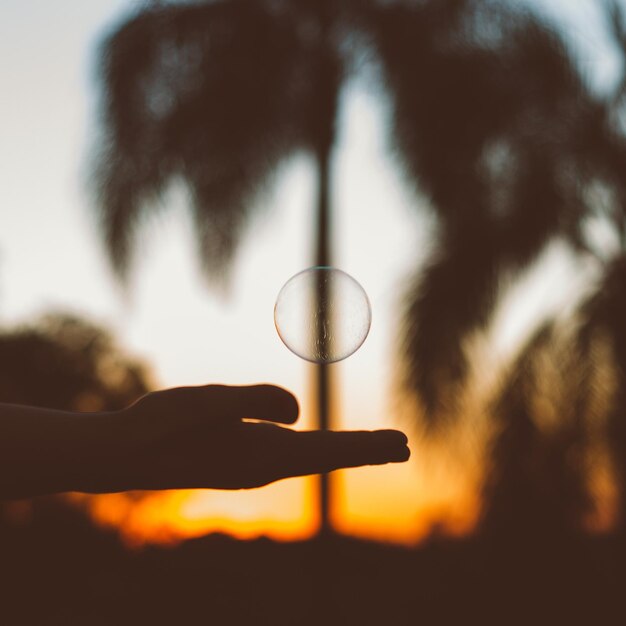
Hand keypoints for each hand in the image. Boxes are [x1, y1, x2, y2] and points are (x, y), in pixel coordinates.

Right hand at [115, 384, 409, 490]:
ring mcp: (253, 467)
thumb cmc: (162, 425)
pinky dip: (319, 450)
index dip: (367, 445)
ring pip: (313, 457)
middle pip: (328, 456)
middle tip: (404, 446)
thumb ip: (254, 402)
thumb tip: (299, 411)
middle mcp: (265, 467)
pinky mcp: (241, 460)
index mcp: (263, 454)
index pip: (328, 448)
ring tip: (376, 447)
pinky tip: (318, 446)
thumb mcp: (207, 403)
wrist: (127, 455)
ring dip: (346, 451)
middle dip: (366, 450)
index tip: (402, 444)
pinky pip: (293, 455)